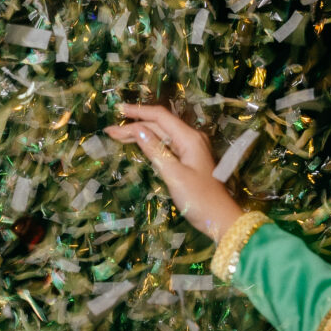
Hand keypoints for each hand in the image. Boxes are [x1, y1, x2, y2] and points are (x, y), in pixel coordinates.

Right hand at [107, 102, 241, 243]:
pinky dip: (150, 143)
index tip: (117, 111)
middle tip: (110, 131)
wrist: (220, 218)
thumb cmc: (198, 198)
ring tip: (117, 136)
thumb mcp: (174, 174)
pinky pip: (166, 145)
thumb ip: (155, 150)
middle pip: (159, 125)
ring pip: (162, 134)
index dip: (138, 112)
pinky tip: (137, 144)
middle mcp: (191, 138)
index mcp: (189, 138)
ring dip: (140, 133)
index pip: (160, 117)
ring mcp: (191, 148)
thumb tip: (137, 130)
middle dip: (135, 125)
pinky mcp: (189, 158)